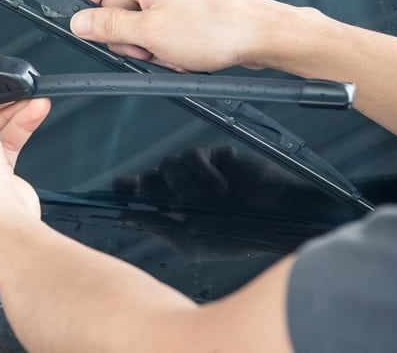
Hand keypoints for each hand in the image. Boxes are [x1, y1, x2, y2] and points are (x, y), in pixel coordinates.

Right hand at [70, 0, 285, 71]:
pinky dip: (165, 39)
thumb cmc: (216, 29)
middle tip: (137, 49)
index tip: (86, 16)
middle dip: (123, 29)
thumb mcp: (149, 34)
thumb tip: (80, 22)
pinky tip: (180, 55)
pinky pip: (163, 19)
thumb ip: (109, 26)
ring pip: (142, 13)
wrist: (262, 34)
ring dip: (147, 40)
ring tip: (166, 54)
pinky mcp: (192, 0)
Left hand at [111, 146, 304, 260]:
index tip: (118, 189)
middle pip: (149, 177)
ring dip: (183, 184)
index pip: (141, 194)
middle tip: (173, 200)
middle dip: (154, 188)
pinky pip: (193, 156)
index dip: (126, 188)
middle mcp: (182, 189)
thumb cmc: (238, 237)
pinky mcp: (215, 156)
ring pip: (167, 165)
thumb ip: (157, 226)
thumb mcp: (192, 241)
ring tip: (206, 201)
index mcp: (174, 211)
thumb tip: (123, 215)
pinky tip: (221, 189)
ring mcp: (197, 172)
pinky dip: (203, 174)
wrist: (278, 219)